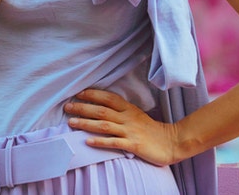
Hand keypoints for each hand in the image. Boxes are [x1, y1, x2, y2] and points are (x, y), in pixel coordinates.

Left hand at [65, 89, 180, 166]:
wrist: (171, 142)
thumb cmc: (152, 130)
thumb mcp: (136, 115)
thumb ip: (121, 111)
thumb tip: (101, 107)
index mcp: (129, 108)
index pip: (108, 98)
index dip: (93, 94)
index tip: (78, 93)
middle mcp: (128, 118)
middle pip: (102, 110)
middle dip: (83, 108)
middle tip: (67, 107)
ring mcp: (130, 131)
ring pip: (104, 125)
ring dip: (86, 123)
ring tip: (71, 123)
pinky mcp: (133, 145)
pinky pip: (114, 142)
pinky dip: (100, 141)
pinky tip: (88, 141)